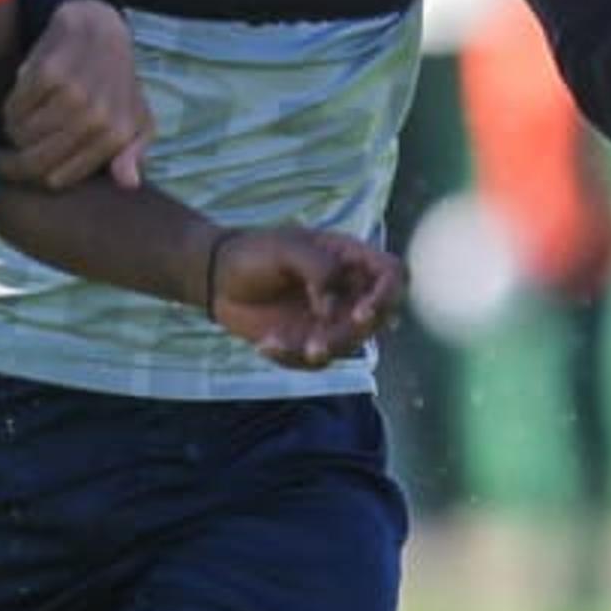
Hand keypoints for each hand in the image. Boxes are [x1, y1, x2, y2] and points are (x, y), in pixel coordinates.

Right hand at [0, 0, 150, 189]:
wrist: (100, 27)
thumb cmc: (117, 82)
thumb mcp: (137, 120)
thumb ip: (133, 153)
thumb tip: (128, 183)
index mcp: (115, 135)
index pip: (58, 178)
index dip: (33, 179)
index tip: (19, 171)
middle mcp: (96, 117)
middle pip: (35, 161)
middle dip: (10, 165)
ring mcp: (72, 94)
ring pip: (20, 135)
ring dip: (12, 132)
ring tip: (18, 123)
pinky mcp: (49, 72)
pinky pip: (14, 107)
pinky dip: (11, 107)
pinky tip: (20, 101)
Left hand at [209, 226, 404, 370]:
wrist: (217, 280)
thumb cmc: (252, 253)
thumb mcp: (285, 249)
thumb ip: (318, 268)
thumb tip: (333, 309)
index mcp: (349, 259)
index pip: (393, 275)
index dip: (389, 295)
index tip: (362, 312)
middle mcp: (349, 290)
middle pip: (378, 319)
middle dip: (348, 336)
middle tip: (315, 344)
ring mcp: (332, 318)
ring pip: (349, 346)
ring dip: (317, 351)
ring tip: (274, 343)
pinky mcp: (311, 341)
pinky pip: (316, 361)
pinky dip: (291, 358)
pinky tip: (264, 345)